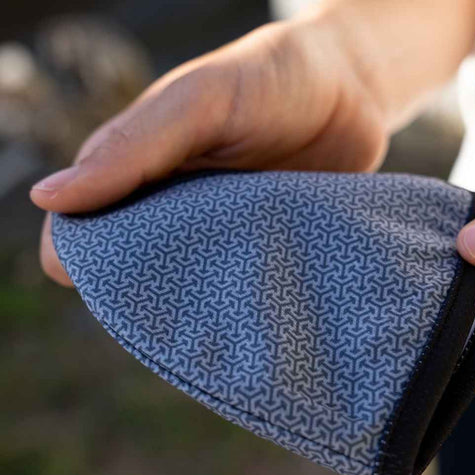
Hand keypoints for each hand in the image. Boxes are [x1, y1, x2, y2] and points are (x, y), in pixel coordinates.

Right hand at [30, 13, 390, 286]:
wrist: (352, 89)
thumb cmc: (268, 80)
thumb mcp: (198, 101)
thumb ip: (132, 147)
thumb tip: (48, 198)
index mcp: (141, 170)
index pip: (88, 229)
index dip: (85, 261)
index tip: (103, 290)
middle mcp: (175, 206)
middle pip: (139, 266)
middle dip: (144, 293)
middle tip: (167, 314)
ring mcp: (221, 230)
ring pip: (190, 283)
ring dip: (195, 302)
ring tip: (210, 320)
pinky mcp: (263, 246)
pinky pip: (242, 282)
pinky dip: (241, 298)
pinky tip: (251, 313)